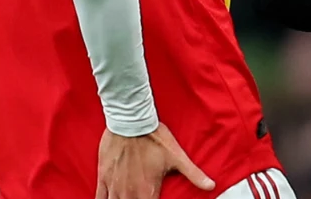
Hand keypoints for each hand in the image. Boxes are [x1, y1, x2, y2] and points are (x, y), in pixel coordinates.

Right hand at [96, 122, 213, 198]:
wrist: (131, 120)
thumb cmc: (155, 137)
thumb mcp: (177, 156)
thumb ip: (194, 174)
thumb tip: (211, 185)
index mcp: (148, 191)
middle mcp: (129, 193)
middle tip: (141, 196)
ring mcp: (114, 186)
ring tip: (127, 198)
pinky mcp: (103, 177)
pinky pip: (99, 198)